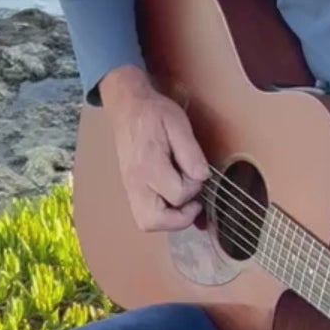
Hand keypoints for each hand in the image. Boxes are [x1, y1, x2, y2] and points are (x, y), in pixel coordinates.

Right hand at [99, 65, 208, 232]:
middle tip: (194, 201)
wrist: (128, 107)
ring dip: (170, 221)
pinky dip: (163, 217)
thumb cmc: (154, 114)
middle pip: (153, 220)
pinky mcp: (132, 190)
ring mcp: (131, 188)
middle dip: (180, 218)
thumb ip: (191, 152)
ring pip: (147, 222)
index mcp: (149, 164)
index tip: (198, 173)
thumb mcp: (178, 124)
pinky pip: (145, 216)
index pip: (178, 194)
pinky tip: (177, 204)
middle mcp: (136, 182)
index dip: (195, 188)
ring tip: (185, 203)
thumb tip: (202, 177)